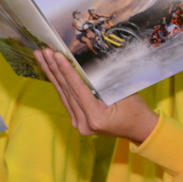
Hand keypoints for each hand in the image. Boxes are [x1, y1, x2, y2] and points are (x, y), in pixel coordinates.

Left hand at [35, 49, 158, 143]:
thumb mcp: (123, 93)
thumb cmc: (136, 110)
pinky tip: (49, 69)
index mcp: (96, 118)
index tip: (56, 55)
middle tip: (43, 51)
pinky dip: (58, 82)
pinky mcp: (77, 120)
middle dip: (53, 68)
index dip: (66, 70)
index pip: (77, 89)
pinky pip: (66, 98)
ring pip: (62, 93)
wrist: (141, 130)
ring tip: (41, 56)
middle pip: (66, 91)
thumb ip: (102, 82)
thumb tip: (83, 64)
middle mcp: (83, 123)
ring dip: (51, 73)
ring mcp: (78, 123)